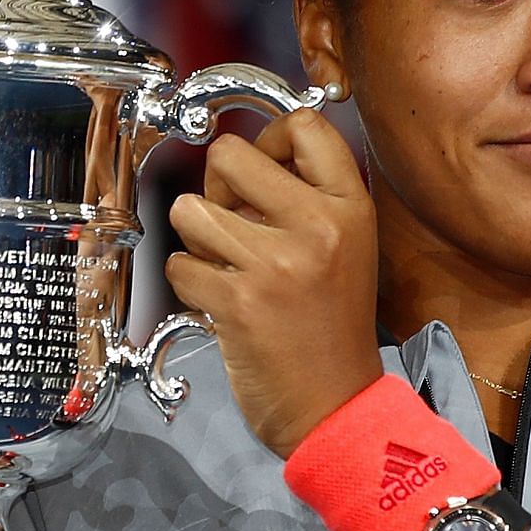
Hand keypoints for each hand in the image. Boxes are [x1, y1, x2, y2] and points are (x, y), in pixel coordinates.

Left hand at [166, 109, 383, 457]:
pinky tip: (221, 302)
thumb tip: (236, 156)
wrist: (334, 405)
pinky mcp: (237, 301)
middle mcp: (317, 227)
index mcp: (350, 207)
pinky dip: (190, 284)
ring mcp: (276, 264)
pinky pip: (180, 264)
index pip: (304, 125)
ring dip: (197, 239)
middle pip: (230, 154)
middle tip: (234, 224)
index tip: (260, 169)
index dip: (268, 137)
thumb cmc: (330, 325)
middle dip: (218, 188)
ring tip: (226, 265)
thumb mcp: (345, 246)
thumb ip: (302, 196)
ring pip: (191, 209)